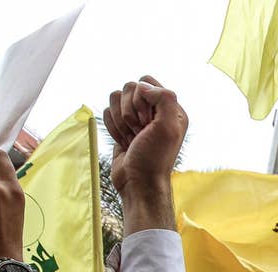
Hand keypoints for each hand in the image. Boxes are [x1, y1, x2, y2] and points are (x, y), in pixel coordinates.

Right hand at [103, 76, 187, 196]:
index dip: (142, 98)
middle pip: (128, 88)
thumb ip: (164, 98)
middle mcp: (154, 111)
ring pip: (115, 98)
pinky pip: (107, 112)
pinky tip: (124, 142)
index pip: (146, 81)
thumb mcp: (168, 127)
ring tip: (132, 138)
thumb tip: (141, 86)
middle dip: (130, 111)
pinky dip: (113, 127)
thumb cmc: (155, 158)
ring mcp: (136, 119)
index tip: (148, 121)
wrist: (138, 182)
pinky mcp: (122, 127)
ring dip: (121, 121)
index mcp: (170, 108)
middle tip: (140, 132)